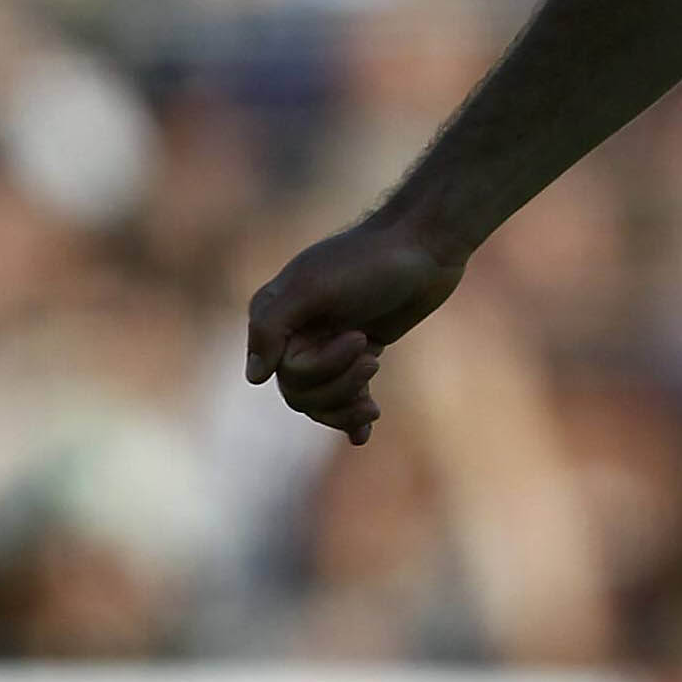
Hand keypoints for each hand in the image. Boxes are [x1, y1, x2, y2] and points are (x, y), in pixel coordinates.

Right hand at [243, 216, 466, 444]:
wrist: (427, 245)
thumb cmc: (369, 262)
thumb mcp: (314, 287)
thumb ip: (273, 327)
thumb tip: (254, 378)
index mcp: (275, 312)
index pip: (282, 372)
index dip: (320, 368)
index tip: (358, 339)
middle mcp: (296, 330)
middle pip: (301, 392)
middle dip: (339, 386)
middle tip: (373, 358)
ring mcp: (328, 341)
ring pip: (321, 399)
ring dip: (347, 403)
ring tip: (375, 385)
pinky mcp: (360, 349)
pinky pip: (346, 395)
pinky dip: (352, 418)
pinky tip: (363, 435)